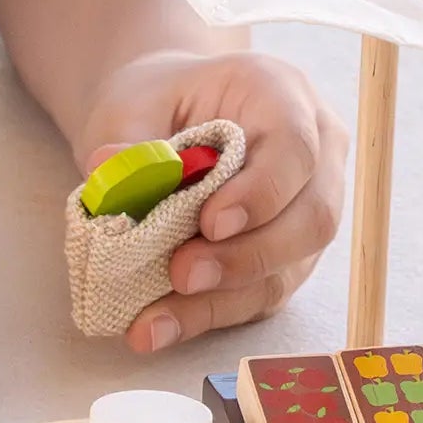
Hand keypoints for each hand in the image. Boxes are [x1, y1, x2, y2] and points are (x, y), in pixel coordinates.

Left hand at [80, 49, 348, 353]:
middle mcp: (314, 152)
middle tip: (182, 273)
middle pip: (313, 215)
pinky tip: (159, 327)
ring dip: (226, 297)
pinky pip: (261, 295)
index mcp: (281, 94)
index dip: (262, 191)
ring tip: (157, 316)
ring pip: (292, 266)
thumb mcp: (132, 105)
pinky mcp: (286, 256)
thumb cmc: (158, 102)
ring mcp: (306, 208)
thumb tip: (108, 169)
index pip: (296, 147)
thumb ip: (127, 137)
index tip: (211, 223)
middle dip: (248, 255)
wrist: (162, 118)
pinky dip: (210, 314)